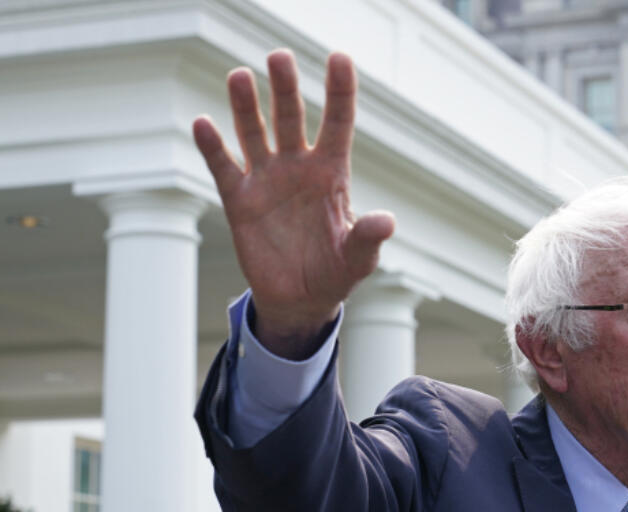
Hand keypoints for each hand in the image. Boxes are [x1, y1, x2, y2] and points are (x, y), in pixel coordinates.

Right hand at [193, 50, 394, 358]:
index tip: (339, 58)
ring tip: (240, 76)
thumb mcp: (358, 258)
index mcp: (332, 174)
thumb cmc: (337, 273)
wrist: (301, 300)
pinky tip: (203, 123)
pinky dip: (212, 146)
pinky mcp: (240, 200)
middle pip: (291, 118)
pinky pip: (224, 166)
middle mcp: (298, 168)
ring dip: (246, 107)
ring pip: (255, 133)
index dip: (339, 91)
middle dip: (285, 88)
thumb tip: (386, 221)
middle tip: (279, 57)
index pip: (337, 123)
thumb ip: (367, 237)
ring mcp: (267, 180)